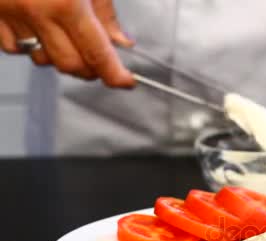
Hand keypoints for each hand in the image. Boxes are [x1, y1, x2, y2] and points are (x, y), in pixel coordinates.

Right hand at [0, 0, 133, 86]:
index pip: (98, 54)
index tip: (126, 81)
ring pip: (40, 60)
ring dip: (61, 58)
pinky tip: (41, 31)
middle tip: (104, 63)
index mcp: (67, 2)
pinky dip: (31, 47)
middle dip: (91, 70)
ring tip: (70, 40)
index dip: (115, 74)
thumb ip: (104, 11)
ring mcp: (9, 14)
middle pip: (70, 65)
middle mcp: (36, 12)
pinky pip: (13, 47)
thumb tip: (120, 42)